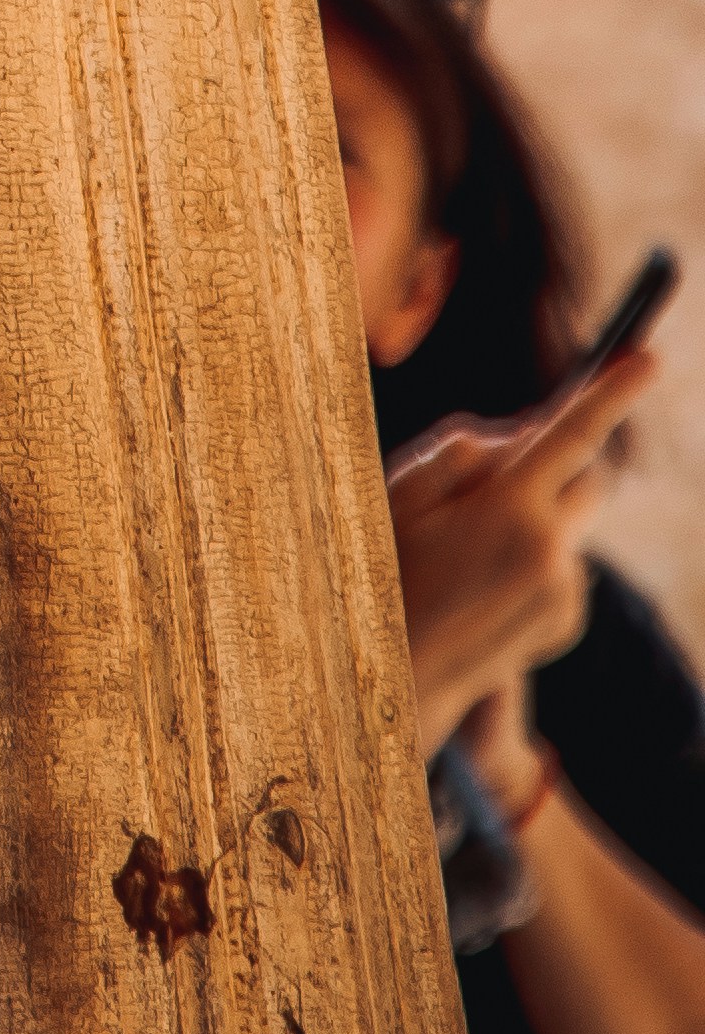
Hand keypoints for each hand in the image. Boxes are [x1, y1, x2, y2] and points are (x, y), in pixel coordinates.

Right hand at [386, 345, 657, 759]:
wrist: (395, 676)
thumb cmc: (384, 572)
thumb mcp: (400, 494)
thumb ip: (465, 451)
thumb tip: (522, 442)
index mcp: (508, 510)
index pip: (572, 435)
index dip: (612, 392)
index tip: (648, 357)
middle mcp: (551, 550)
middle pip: (587, 477)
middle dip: (561, 462)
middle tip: (500, 474)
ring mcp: (565, 591)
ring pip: (568, 523)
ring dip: (536, 516)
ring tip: (468, 550)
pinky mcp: (567, 619)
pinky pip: (563, 563)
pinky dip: (534, 556)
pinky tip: (484, 582)